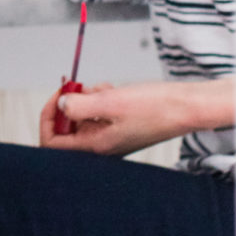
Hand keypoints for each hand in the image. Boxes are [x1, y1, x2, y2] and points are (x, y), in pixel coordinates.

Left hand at [38, 79, 212, 156]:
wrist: (187, 107)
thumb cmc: (156, 108)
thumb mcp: (111, 101)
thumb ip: (80, 105)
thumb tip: (60, 106)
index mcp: (95, 147)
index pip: (52, 143)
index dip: (48, 118)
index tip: (57, 97)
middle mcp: (101, 147)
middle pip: (66, 129)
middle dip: (69, 105)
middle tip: (79, 88)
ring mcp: (111, 138)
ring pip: (83, 118)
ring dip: (87, 99)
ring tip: (103, 90)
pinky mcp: (120, 128)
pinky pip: (99, 114)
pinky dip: (100, 99)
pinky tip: (113, 91)